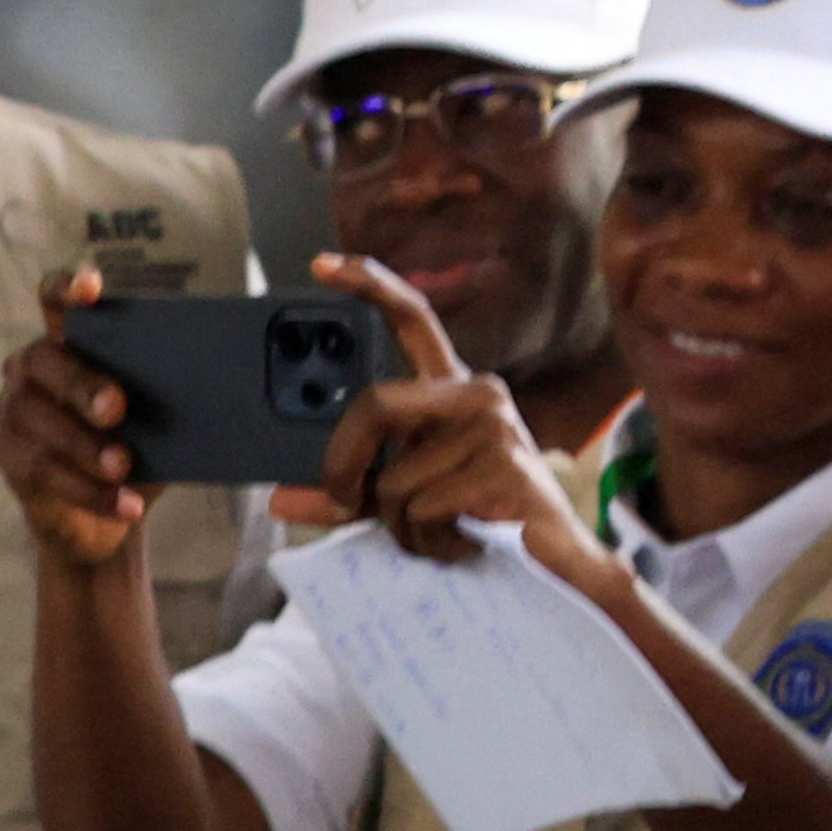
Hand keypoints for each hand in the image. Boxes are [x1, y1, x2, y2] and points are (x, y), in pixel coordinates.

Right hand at [0, 264, 156, 569]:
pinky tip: (124, 503)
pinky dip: (89, 490)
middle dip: (80, 384)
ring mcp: (14, 415)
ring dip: (83, 445)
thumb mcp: (154, 414)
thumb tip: (216, 379)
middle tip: (117, 409)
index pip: (53, 299)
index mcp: (68, 342)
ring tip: (122, 467)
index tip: (92, 289)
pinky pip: (44, 471)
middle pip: (42, 361)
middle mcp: (31, 370)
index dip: (66, 288)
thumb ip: (164, 390)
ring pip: (36, 420)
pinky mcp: (12, 462)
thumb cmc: (132, 446)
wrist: (103, 515)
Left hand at [285, 254, 598, 586]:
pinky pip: (420, 507)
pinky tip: (463, 543)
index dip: (370, 285)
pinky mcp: (501, 464)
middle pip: (373, 405)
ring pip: (394, 478)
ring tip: (441, 533)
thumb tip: (280, 499)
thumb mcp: (400, 504)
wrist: (551, 567)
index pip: (413, 321)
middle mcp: (477, 394)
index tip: (322, 263)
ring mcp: (495, 425)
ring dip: (400, 525)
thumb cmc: (475, 523)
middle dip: (342, 464)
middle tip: (345, 502)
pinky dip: (426, 541)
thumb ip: (347, 494)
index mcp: (452, 392)